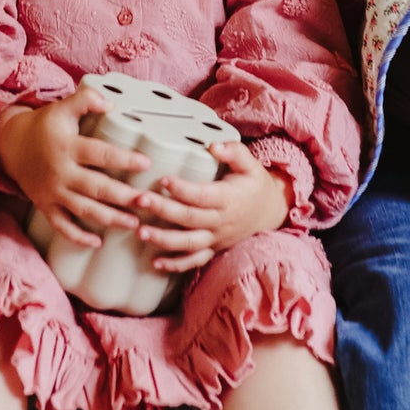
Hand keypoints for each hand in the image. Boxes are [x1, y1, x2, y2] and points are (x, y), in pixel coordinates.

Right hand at [0, 84, 149, 249]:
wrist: (11, 145)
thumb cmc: (44, 126)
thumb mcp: (62, 107)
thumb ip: (86, 99)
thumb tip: (111, 103)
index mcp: (68, 147)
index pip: (100, 154)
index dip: (123, 160)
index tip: (146, 164)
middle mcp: (61, 172)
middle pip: (96, 187)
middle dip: (123, 197)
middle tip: (147, 202)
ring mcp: (52, 192)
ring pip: (84, 210)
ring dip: (110, 218)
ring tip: (134, 224)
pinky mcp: (45, 206)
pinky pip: (62, 226)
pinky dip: (78, 237)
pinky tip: (97, 242)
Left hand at [130, 141, 292, 275]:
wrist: (268, 213)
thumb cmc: (254, 185)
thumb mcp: (250, 165)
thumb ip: (234, 152)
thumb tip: (213, 145)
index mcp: (228, 199)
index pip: (202, 195)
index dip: (182, 189)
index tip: (163, 179)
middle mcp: (221, 221)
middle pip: (189, 218)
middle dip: (163, 210)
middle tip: (141, 200)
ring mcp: (216, 238)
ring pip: (188, 243)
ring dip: (163, 239)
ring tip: (140, 232)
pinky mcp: (212, 249)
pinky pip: (194, 262)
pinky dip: (175, 265)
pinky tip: (155, 263)